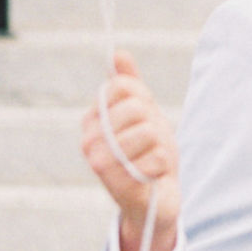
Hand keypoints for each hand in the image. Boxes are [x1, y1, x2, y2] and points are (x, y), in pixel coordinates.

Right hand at [80, 53, 180, 250]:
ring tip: (150, 160)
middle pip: (136, 108)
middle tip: (149, 144)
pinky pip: (157, 157)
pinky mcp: (118, 185)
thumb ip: (130, 83)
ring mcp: (100, 164)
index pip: (122, 86)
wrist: (155, 197)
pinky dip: (163, 165)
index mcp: (91, 119)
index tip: (142, 118)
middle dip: (154, 124)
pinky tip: (152, 176)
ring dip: (160, 146)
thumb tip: (118, 53)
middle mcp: (89, 140)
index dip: (143, 98)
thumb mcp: (143, 112)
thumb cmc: (148, 152)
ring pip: (148, 131)